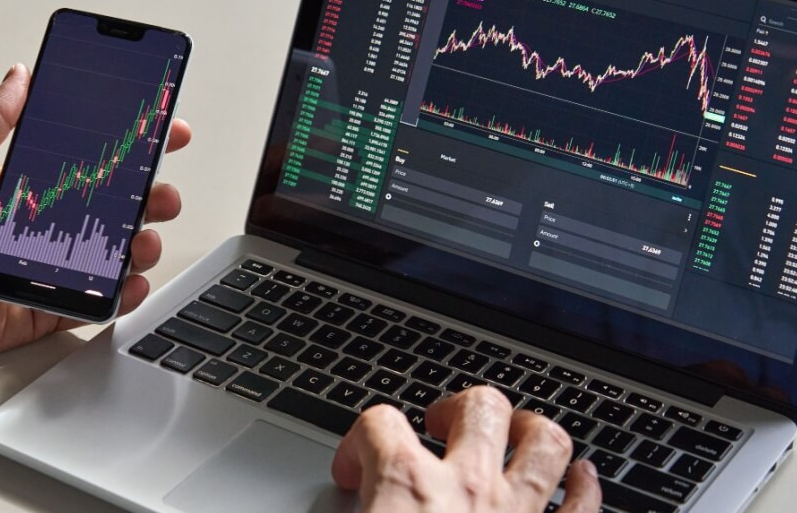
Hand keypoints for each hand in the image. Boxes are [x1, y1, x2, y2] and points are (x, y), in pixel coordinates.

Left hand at [0, 64, 191, 387]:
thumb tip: (18, 76)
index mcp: (20, 187)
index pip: (84, 162)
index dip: (125, 148)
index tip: (159, 132)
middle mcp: (37, 226)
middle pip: (110, 208)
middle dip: (148, 197)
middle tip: (161, 192)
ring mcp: (45, 269)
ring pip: (110, 253)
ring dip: (140, 243)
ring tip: (145, 238)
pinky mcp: (44, 309)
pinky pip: (93, 301)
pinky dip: (120, 293)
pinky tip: (131, 280)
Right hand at [332, 387, 601, 511]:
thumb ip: (353, 505)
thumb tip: (323, 510)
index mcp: (405, 486)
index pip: (379, 425)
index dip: (358, 442)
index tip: (353, 473)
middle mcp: (469, 489)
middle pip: (478, 407)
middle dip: (458, 408)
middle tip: (439, 430)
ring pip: (545, 443)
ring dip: (531, 431)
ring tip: (515, 434)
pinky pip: (587, 507)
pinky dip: (587, 488)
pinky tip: (582, 481)